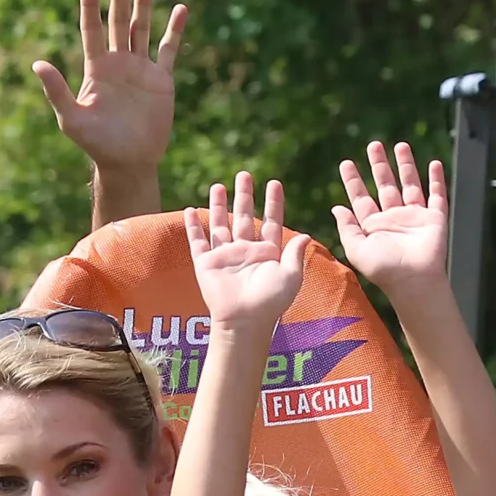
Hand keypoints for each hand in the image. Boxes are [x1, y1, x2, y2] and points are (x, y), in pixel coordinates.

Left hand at [33, 0, 187, 174]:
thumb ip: (56, 90)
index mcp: (96, 68)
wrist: (128, 163)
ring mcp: (140, 69)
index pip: (92, 28)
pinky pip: (169, 50)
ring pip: (142, 28)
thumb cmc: (97, 145)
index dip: (90, 4)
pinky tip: (180, 9)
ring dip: (144, 4)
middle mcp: (118, 63)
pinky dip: (174, 30)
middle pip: (118, 20)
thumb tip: (37, 64)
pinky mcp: (161, 80)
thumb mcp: (72, 119)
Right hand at [184, 174, 308, 335]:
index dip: (273, 203)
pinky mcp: (206, 264)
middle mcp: (245, 251)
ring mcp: (225, 257)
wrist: (244, 320)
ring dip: (218, 205)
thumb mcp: (291, 276)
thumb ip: (296, 254)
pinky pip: (197, 241)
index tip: (275, 183)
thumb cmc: (270, 302)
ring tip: (218, 185)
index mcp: (266, 253)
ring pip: (220, 224)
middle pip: (244, 217)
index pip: (271, 221)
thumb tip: (305, 235)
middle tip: (244, 175)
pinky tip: (190, 210)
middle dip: (244, 196)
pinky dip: (193, 226)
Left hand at [332, 141, 448, 296]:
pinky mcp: (434, 218)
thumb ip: (346, 228)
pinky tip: (434, 163)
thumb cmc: (384, 270)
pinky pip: (437, 195)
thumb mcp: (356, 249)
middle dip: (379, 165)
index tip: (346, 163)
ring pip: (409, 184)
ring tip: (400, 145)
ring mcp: (414, 218)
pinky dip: (437, 179)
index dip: (353, 180)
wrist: (414, 280)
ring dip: (405, 165)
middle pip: (385, 185)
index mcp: (373, 226)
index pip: (361, 198)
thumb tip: (336, 207)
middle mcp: (393, 219)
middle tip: (373, 145)